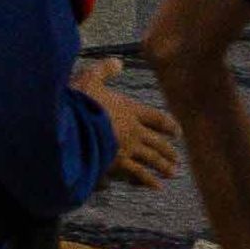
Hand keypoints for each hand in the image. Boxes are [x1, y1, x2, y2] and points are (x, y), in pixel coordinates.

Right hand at [79, 64, 182, 188]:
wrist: (72, 124)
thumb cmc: (80, 100)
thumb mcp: (90, 78)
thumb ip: (104, 70)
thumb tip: (118, 62)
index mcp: (130, 109)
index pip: (157, 118)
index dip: (169, 125)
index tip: (178, 132)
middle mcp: (134, 130)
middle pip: (158, 142)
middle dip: (169, 150)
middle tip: (177, 158)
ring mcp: (128, 148)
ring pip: (153, 159)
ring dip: (164, 166)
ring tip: (172, 172)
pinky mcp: (119, 162)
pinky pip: (139, 174)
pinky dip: (149, 181)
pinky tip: (157, 186)